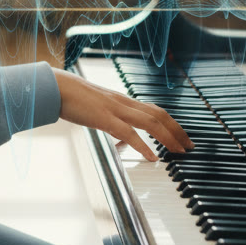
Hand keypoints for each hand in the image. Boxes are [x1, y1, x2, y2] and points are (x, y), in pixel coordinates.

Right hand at [53, 68, 192, 161]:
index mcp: (122, 101)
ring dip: (168, 137)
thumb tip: (121, 136)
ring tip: (178, 152)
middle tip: (189, 146)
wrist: (56, 87)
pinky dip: (143, 145)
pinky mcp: (104, 118)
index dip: (172, 123)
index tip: (182, 136)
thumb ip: (112, 121)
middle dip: (177, 131)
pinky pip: (128, 133)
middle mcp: (123, 102)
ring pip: (150, 122)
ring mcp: (115, 109)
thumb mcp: (97, 109)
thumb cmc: (73, 98)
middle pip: (159, 115)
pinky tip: (152, 157)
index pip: (154, 110)